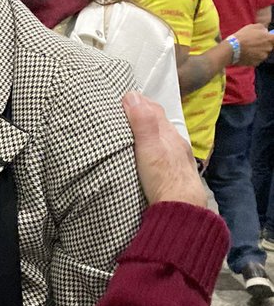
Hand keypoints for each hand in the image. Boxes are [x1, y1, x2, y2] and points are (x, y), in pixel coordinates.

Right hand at [122, 91, 206, 207]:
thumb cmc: (164, 179)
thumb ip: (142, 123)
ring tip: (134, 132)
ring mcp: (179, 160)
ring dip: (149, 132)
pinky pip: (164, 154)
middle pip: (160, 123)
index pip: (154, 110)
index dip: (139, 101)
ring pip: (163, 139)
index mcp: (169, 135)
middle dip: (144, 114)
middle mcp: (176, 144)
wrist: (182, 210)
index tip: (123, 97)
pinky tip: (150, 157)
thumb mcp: (149, 149)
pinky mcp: (177, 175)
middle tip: (125, 111)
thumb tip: (131, 95)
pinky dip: (154, 148)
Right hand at [232, 24, 273, 67]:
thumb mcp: (252, 26)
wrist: (232, 49)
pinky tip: (246, 54)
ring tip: (248, 49)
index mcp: (270, 39)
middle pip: (269, 47)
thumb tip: (265, 31)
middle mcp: (269, 49)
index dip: (271, 38)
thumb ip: (262, 28)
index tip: (267, 38)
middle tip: (254, 43)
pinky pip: (257, 60)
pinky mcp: (256, 63)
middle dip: (264, 45)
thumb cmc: (242, 36)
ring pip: (263, 54)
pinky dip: (253, 57)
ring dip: (258, 51)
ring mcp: (263, 57)